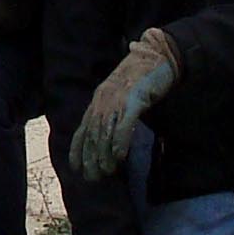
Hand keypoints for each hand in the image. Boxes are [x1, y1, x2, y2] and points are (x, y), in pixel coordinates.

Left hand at [70, 27, 180, 179]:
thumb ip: (115, 113)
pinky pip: (124, 123)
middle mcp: (103, 99)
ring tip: (106, 172)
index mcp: (99, 99)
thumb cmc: (142, 78)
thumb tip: (111, 137)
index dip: (78, 149)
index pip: (83, 128)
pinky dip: (120, 141)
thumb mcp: (122, 96)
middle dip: (90, 157)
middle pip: (92, 133)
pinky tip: (119, 156)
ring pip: (105, 131)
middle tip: (92, 178)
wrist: (157, 56)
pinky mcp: (134, 98)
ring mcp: (117, 98)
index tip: (76, 168)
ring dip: (104, 154)